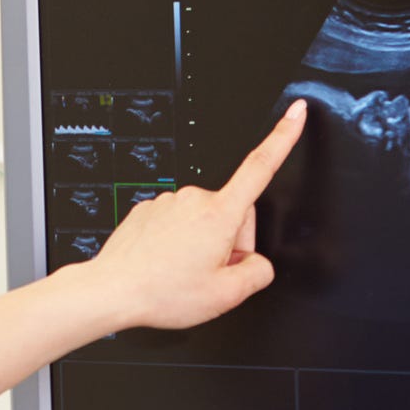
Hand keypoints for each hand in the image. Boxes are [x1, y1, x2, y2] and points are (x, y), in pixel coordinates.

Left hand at [78, 100, 306, 331]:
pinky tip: (167, 263)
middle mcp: (194, 199)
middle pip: (233, 213)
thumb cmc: (162, 292)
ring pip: (204, 220)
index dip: (283, 137)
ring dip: (203, 244)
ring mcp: (170, 201)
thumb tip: (257, 264)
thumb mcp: (226, 296)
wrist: (112, 291)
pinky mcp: (150, 209)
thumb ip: (257, 274)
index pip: (260, 167)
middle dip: (230, 241)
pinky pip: (179, 223)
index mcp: (219, 215)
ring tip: (182, 272)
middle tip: (210, 272)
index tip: (296, 113)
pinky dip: (179, 242)